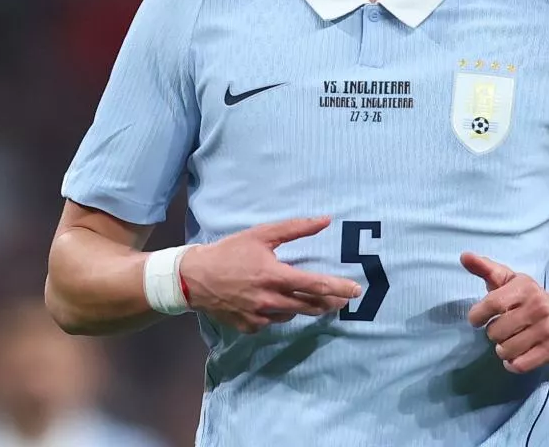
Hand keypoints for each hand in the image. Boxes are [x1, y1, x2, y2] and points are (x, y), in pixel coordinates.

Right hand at [180, 216, 360, 333]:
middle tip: (342, 300)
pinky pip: (273, 321)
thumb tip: (325, 220)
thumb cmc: (230, 251)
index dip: (338, 288)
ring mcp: (259, 317)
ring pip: (292, 314)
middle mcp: (269, 301)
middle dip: (329, 303)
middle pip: (309, 306)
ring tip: (312, 298)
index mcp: (274, 276)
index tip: (355, 290)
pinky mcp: (249, 327)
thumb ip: (296, 228)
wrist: (194, 278)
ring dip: (304, 307)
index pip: (315, 286)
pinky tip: (277, 302)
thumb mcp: (262, 234)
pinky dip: (280, 312)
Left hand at [462, 252, 548, 372]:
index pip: (493, 303)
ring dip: (501, 349)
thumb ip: (485, 268)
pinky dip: (512, 363)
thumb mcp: (508, 279)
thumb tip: (464, 256)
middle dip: (492, 333)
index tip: (476, 319)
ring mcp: (547, 330)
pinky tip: (515, 355)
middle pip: (497, 331)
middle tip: (500, 329)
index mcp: (525, 287)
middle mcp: (538, 307)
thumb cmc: (529, 297)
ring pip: (507, 350)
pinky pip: (521, 365)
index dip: (478, 314)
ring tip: (508, 341)